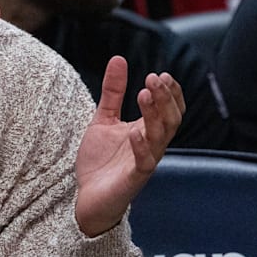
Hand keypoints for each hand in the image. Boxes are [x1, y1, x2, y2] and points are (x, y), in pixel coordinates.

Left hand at [74, 56, 184, 236]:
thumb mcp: (104, 119)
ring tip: (144, 94)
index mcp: (147, 131)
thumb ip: (113, 92)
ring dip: (155, 115)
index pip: (170, 110)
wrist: (86, 197)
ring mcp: (144, 162)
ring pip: (161, 138)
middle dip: (165, 98)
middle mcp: (151, 146)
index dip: (170, 93)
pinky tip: (135, 131)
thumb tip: (119, 58)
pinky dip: (141, 146)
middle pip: (170, 120)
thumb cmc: (99, 161)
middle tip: (154, 78)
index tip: (162, 75)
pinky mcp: (133, 179)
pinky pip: (145, 163)